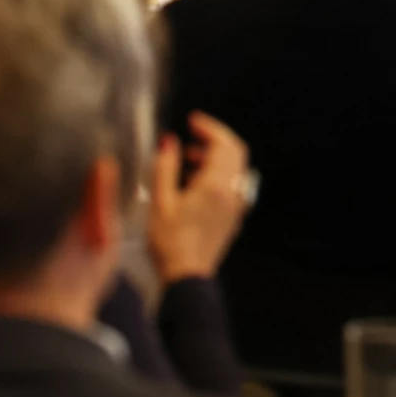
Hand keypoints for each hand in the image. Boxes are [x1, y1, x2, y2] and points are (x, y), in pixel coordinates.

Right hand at [150, 112, 252, 282]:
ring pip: (234, 170)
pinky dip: (217, 176)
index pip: (224, 144)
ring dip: (214, 158)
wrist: (187, 276)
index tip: (193, 121)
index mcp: (217, 185)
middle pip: (235, 154)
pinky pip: (232, 186)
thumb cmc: (170, 243)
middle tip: (192, 135)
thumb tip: (169, 142)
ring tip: (187, 160)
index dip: (210, 127)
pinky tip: (194, 184)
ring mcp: (235, 206)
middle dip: (214, 140)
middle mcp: (233, 193)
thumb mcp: (160, 201)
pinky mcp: (232, 218)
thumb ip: (165, 167)